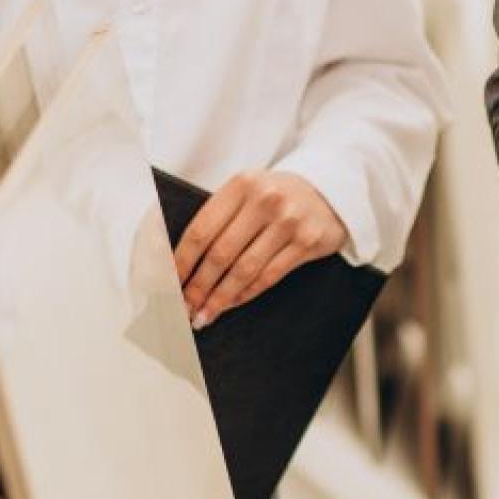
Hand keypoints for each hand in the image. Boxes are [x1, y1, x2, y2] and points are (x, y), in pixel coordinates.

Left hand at [173, 171, 347, 328]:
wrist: (328, 191)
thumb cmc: (276, 195)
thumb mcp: (247, 191)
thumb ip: (219, 215)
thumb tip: (179, 259)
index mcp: (242, 184)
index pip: (202, 229)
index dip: (182, 261)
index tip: (170, 283)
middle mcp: (265, 200)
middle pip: (221, 253)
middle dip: (198, 286)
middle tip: (184, 307)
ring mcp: (289, 221)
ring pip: (244, 270)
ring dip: (220, 298)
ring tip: (204, 314)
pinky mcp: (307, 242)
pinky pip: (269, 276)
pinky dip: (246, 294)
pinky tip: (231, 304)